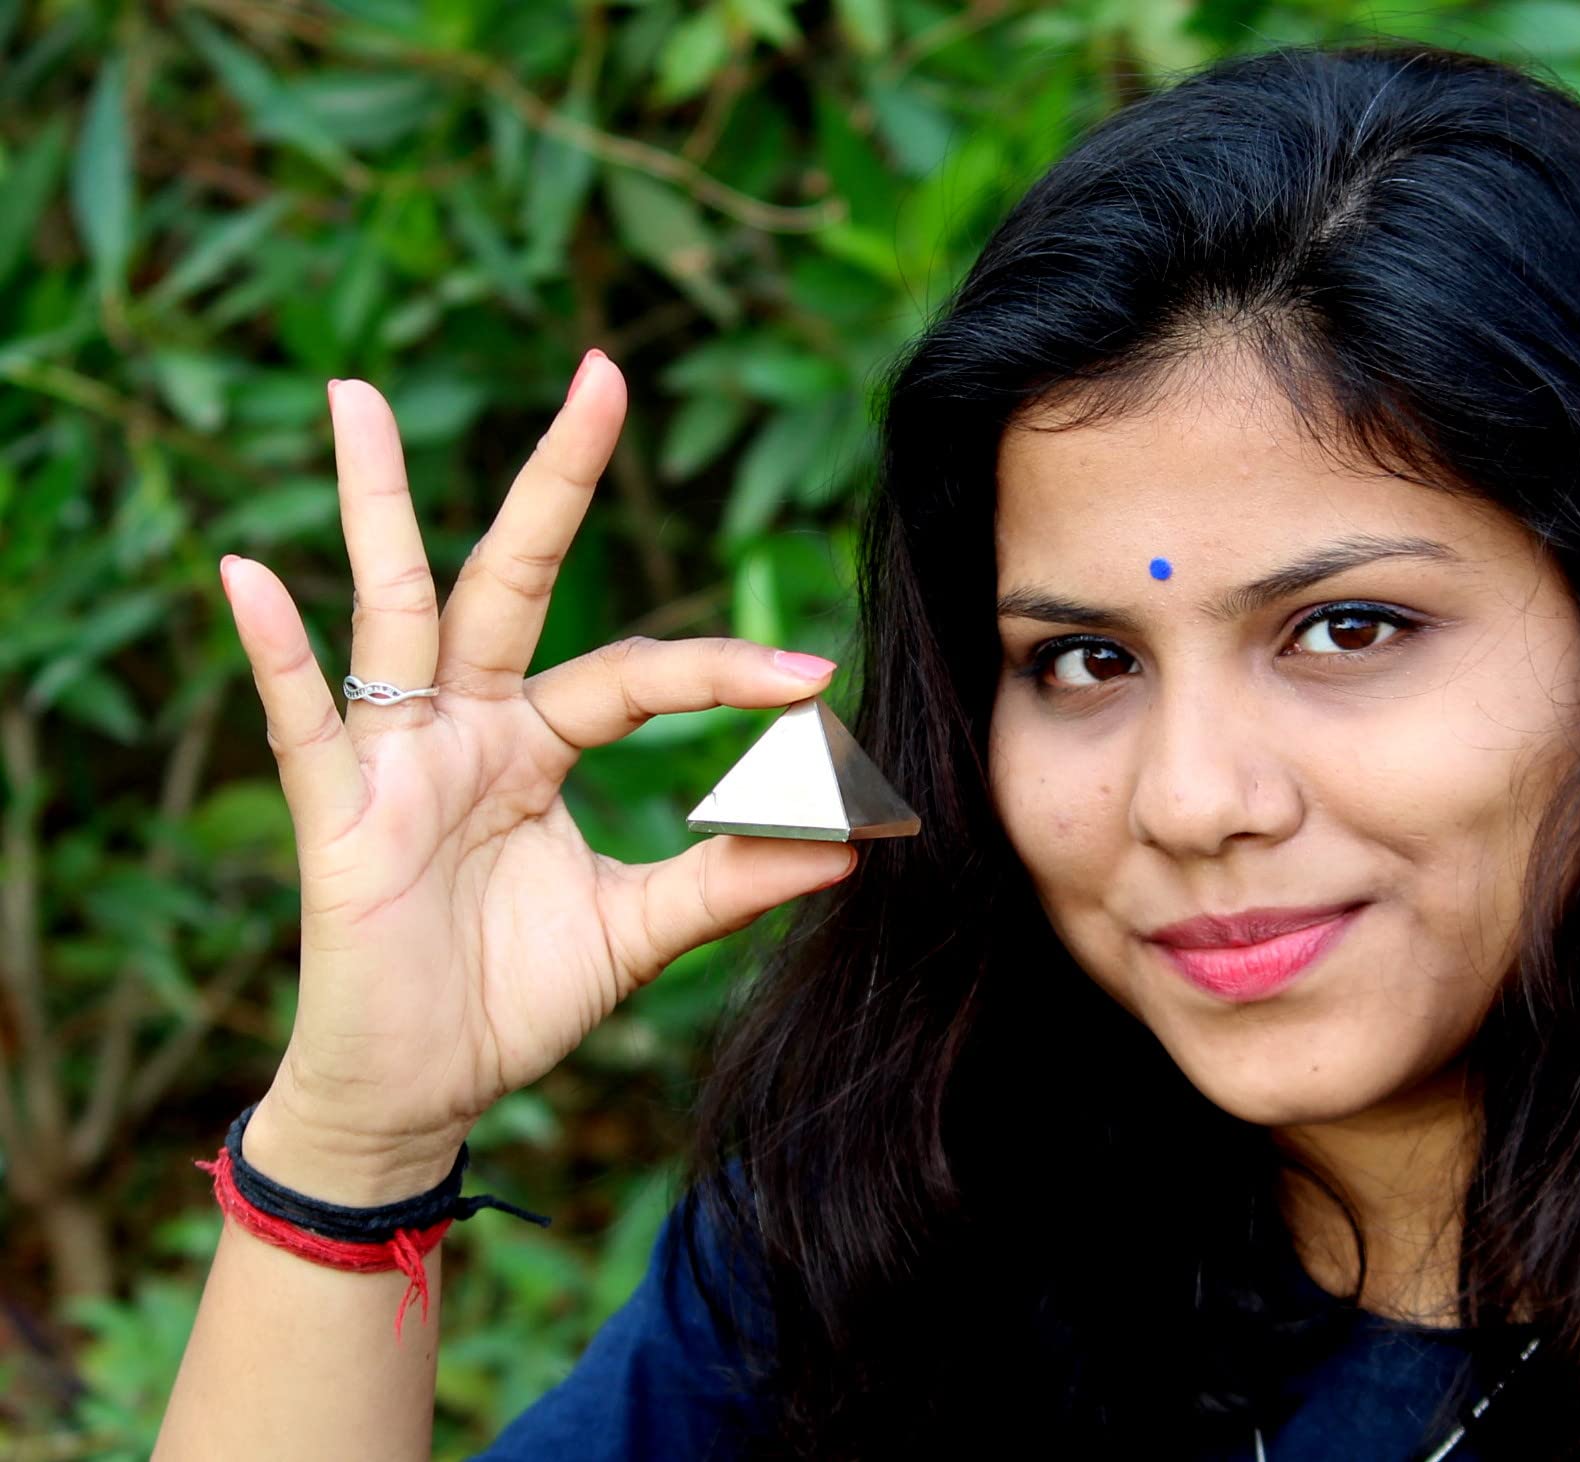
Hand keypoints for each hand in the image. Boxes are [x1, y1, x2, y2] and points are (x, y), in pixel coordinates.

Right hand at [217, 350, 859, 1192]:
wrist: (421, 1094)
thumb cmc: (510, 1002)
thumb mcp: (640, 932)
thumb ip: (733, 881)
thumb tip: (855, 842)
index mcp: (537, 742)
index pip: (639, 673)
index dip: (725, 671)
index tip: (815, 681)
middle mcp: (464, 724)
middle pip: (512, 577)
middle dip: (556, 479)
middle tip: (603, 371)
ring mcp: (395, 757)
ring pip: (392, 606)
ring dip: (375, 503)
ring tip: (356, 398)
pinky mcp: (337, 813)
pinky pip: (302, 719)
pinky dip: (275, 649)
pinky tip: (251, 573)